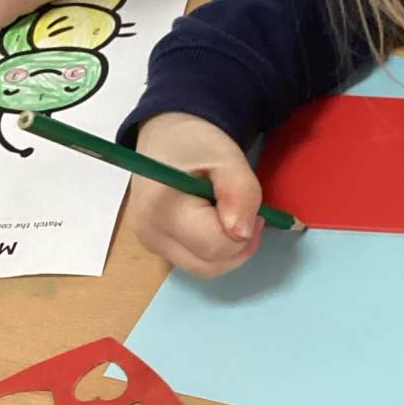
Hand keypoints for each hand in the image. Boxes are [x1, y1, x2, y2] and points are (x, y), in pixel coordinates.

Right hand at [129, 113, 264, 278]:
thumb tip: (242, 234)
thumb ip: (240, 193)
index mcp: (163, 209)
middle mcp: (149, 234)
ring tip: (231, 214)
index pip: (215, 246)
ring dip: (228, 249)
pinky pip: (195, 260)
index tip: (254, 208)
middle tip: (249, 214)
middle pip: (208, 266)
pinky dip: (214, 248)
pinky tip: (215, 221)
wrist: (167, 135)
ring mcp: (149, 243)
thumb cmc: (196, 142)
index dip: (245, 234)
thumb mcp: (228, 158)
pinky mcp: (155, 246)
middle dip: (239, 247)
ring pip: (203, 268)